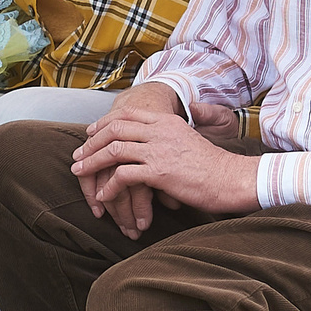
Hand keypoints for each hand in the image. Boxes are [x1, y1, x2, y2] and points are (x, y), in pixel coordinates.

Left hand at [71, 105, 259, 239]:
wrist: (232, 178)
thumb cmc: (213, 165)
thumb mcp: (189, 139)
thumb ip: (167, 136)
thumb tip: (150, 144)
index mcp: (166, 121)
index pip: (126, 114)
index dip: (103, 123)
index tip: (90, 132)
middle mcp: (160, 131)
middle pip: (114, 129)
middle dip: (91, 142)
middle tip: (78, 154)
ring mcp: (158, 150)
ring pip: (113, 150)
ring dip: (92, 163)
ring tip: (80, 172)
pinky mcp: (159, 172)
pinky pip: (123, 176)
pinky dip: (109, 187)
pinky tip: (103, 197)